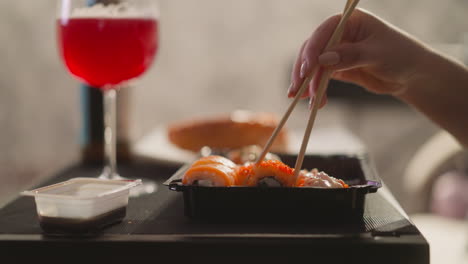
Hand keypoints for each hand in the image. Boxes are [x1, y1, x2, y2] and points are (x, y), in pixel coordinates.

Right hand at [288, 8, 429, 105]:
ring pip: (315, 66)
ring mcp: (338, 51)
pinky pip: (321, 77)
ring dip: (308, 83)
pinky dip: (316, 89)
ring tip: (306, 101)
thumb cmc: (401, 56)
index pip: (324, 32)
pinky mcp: (338, 68)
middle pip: (314, 50)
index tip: (307, 70)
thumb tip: (323, 59)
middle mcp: (341, 34)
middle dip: (306, 71)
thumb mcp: (377, 55)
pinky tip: (313, 101)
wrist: (413, 75)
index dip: (312, 50)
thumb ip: (350, 56)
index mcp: (351, 21)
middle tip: (299, 90)